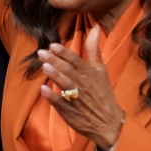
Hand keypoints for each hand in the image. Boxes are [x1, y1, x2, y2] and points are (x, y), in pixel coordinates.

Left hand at [37, 26, 124, 150]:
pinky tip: (43, 89)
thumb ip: (94, 50)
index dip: (64, 53)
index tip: (53, 46)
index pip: (76, 61)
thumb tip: (94, 27)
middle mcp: (83, 84)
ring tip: (44, 67)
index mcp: (90, 74)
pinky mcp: (70, 111)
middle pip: (68, 71)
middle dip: (55, 61)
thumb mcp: (101, 70)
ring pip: (66, 85)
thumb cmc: (103, 94)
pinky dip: (52, 97)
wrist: (108, 123)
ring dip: (55, 76)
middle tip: (41, 53)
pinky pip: (60, 103)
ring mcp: (76, 98)